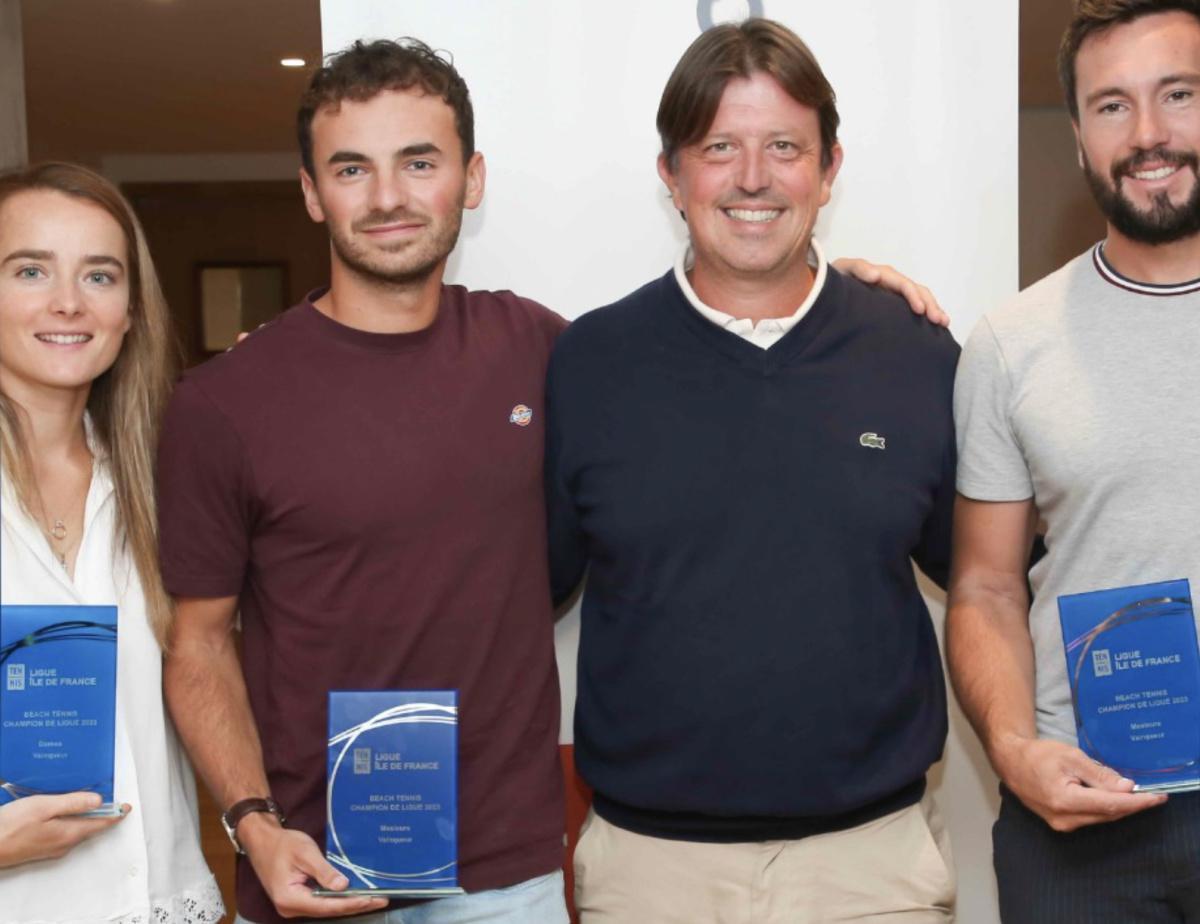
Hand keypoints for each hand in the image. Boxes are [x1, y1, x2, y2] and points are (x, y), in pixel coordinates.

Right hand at [0, 793, 128, 867]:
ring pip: (77, 830)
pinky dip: (71, 821)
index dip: (116, 813)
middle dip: (102, 813)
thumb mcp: (44, 807)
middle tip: (110, 799)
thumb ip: (73, 803)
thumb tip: (99, 801)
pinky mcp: (42, 848)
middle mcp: (64, 844)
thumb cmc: (10, 826)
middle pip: (91, 827)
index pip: (102, 824)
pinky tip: (64, 812)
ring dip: (85, 816)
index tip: (126, 806)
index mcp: (69, 833)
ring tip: (89, 801)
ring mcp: (53, 848)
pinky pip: (64, 833)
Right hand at [239, 813, 387, 917]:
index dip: (351, 903)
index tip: (372, 900)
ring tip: (373, 898)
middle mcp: (290, 908)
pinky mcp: (297, 900)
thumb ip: (324, 871)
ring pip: (326, 908)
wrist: (262, 841)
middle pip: (328, 910)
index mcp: (290, 899)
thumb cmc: (282, 844)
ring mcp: (293, 906)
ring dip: (348, 903)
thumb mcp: (305, 853)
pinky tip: (354, 894)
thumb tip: (343, 886)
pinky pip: (321, 902)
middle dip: (355, 905)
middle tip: (381, 899)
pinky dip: (338, 899)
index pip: (327, 906)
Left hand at [832, 258, 948, 326]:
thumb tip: (876, 275)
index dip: (913, 296)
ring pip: (919, 299)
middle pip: (916, 291)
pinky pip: (913, 307)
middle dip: (930, 304)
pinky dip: (926, 314)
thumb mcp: (843, 269)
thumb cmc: (834, 279)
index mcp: (882, 275)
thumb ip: (858, 269)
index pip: (903, 284)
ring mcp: (892, 294)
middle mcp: (891, 283)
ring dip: (933, 309)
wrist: (824, 288)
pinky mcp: (891, 305)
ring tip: (943, 323)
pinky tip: (935, 327)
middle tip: (938, 320)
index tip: (920, 310)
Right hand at [994, 734, 1166, 831]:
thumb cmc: (1038, 754)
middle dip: (1132, 805)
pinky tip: (1113, 799)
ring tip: (1136, 796)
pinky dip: (1105, 809)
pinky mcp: (1060, 824)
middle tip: (1153, 795)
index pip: (1111, 805)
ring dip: (1120, 807)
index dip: (1137, 802)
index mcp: (1065, 800)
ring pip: (1101, 818)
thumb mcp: (1070, 756)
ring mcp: (1061, 824)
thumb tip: (1127, 788)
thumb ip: (1099, 774)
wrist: (1010, 762)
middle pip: (1108, 814)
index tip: (1158, 797)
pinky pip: (1090, 818)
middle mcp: (1064, 818)